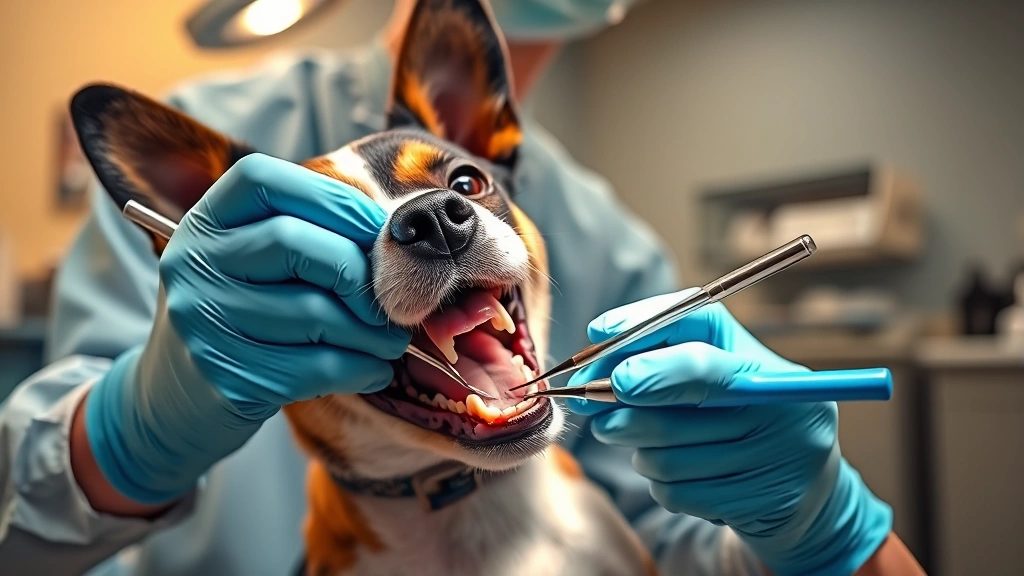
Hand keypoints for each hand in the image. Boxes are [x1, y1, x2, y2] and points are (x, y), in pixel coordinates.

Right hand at [83, 154, 410, 504]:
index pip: (266, 181)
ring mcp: (204, 321)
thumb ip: (310, 238)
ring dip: (373, 332)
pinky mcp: (227, 377)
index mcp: (206, 221)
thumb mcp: (256, 264)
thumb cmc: (245, 319)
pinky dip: (363, 368)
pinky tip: (373, 370)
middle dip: (360, 274)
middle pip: (294, 243)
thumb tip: (396, 242)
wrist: (176, 402)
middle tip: (392, 300)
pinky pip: (317, 366)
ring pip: (315, 312)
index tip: (378, 232)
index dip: (336, 200)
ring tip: (390, 341)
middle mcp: (193, 264)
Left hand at [567, 289, 892, 574]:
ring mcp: (778, 451)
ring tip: (647, 445)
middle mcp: (779, 396)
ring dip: (639, 449)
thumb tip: (596, 374)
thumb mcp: (712, 381)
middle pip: (683, 386)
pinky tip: (681, 477)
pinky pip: (678, 491)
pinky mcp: (763, 500)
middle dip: (624, 397)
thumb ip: (660, 365)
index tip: (598, 337)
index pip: (700, 325)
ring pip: (669, 449)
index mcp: (761, 359)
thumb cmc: (740, 424)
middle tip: (591, 404)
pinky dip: (662, 484)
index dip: (642, 328)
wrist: (807, 496)